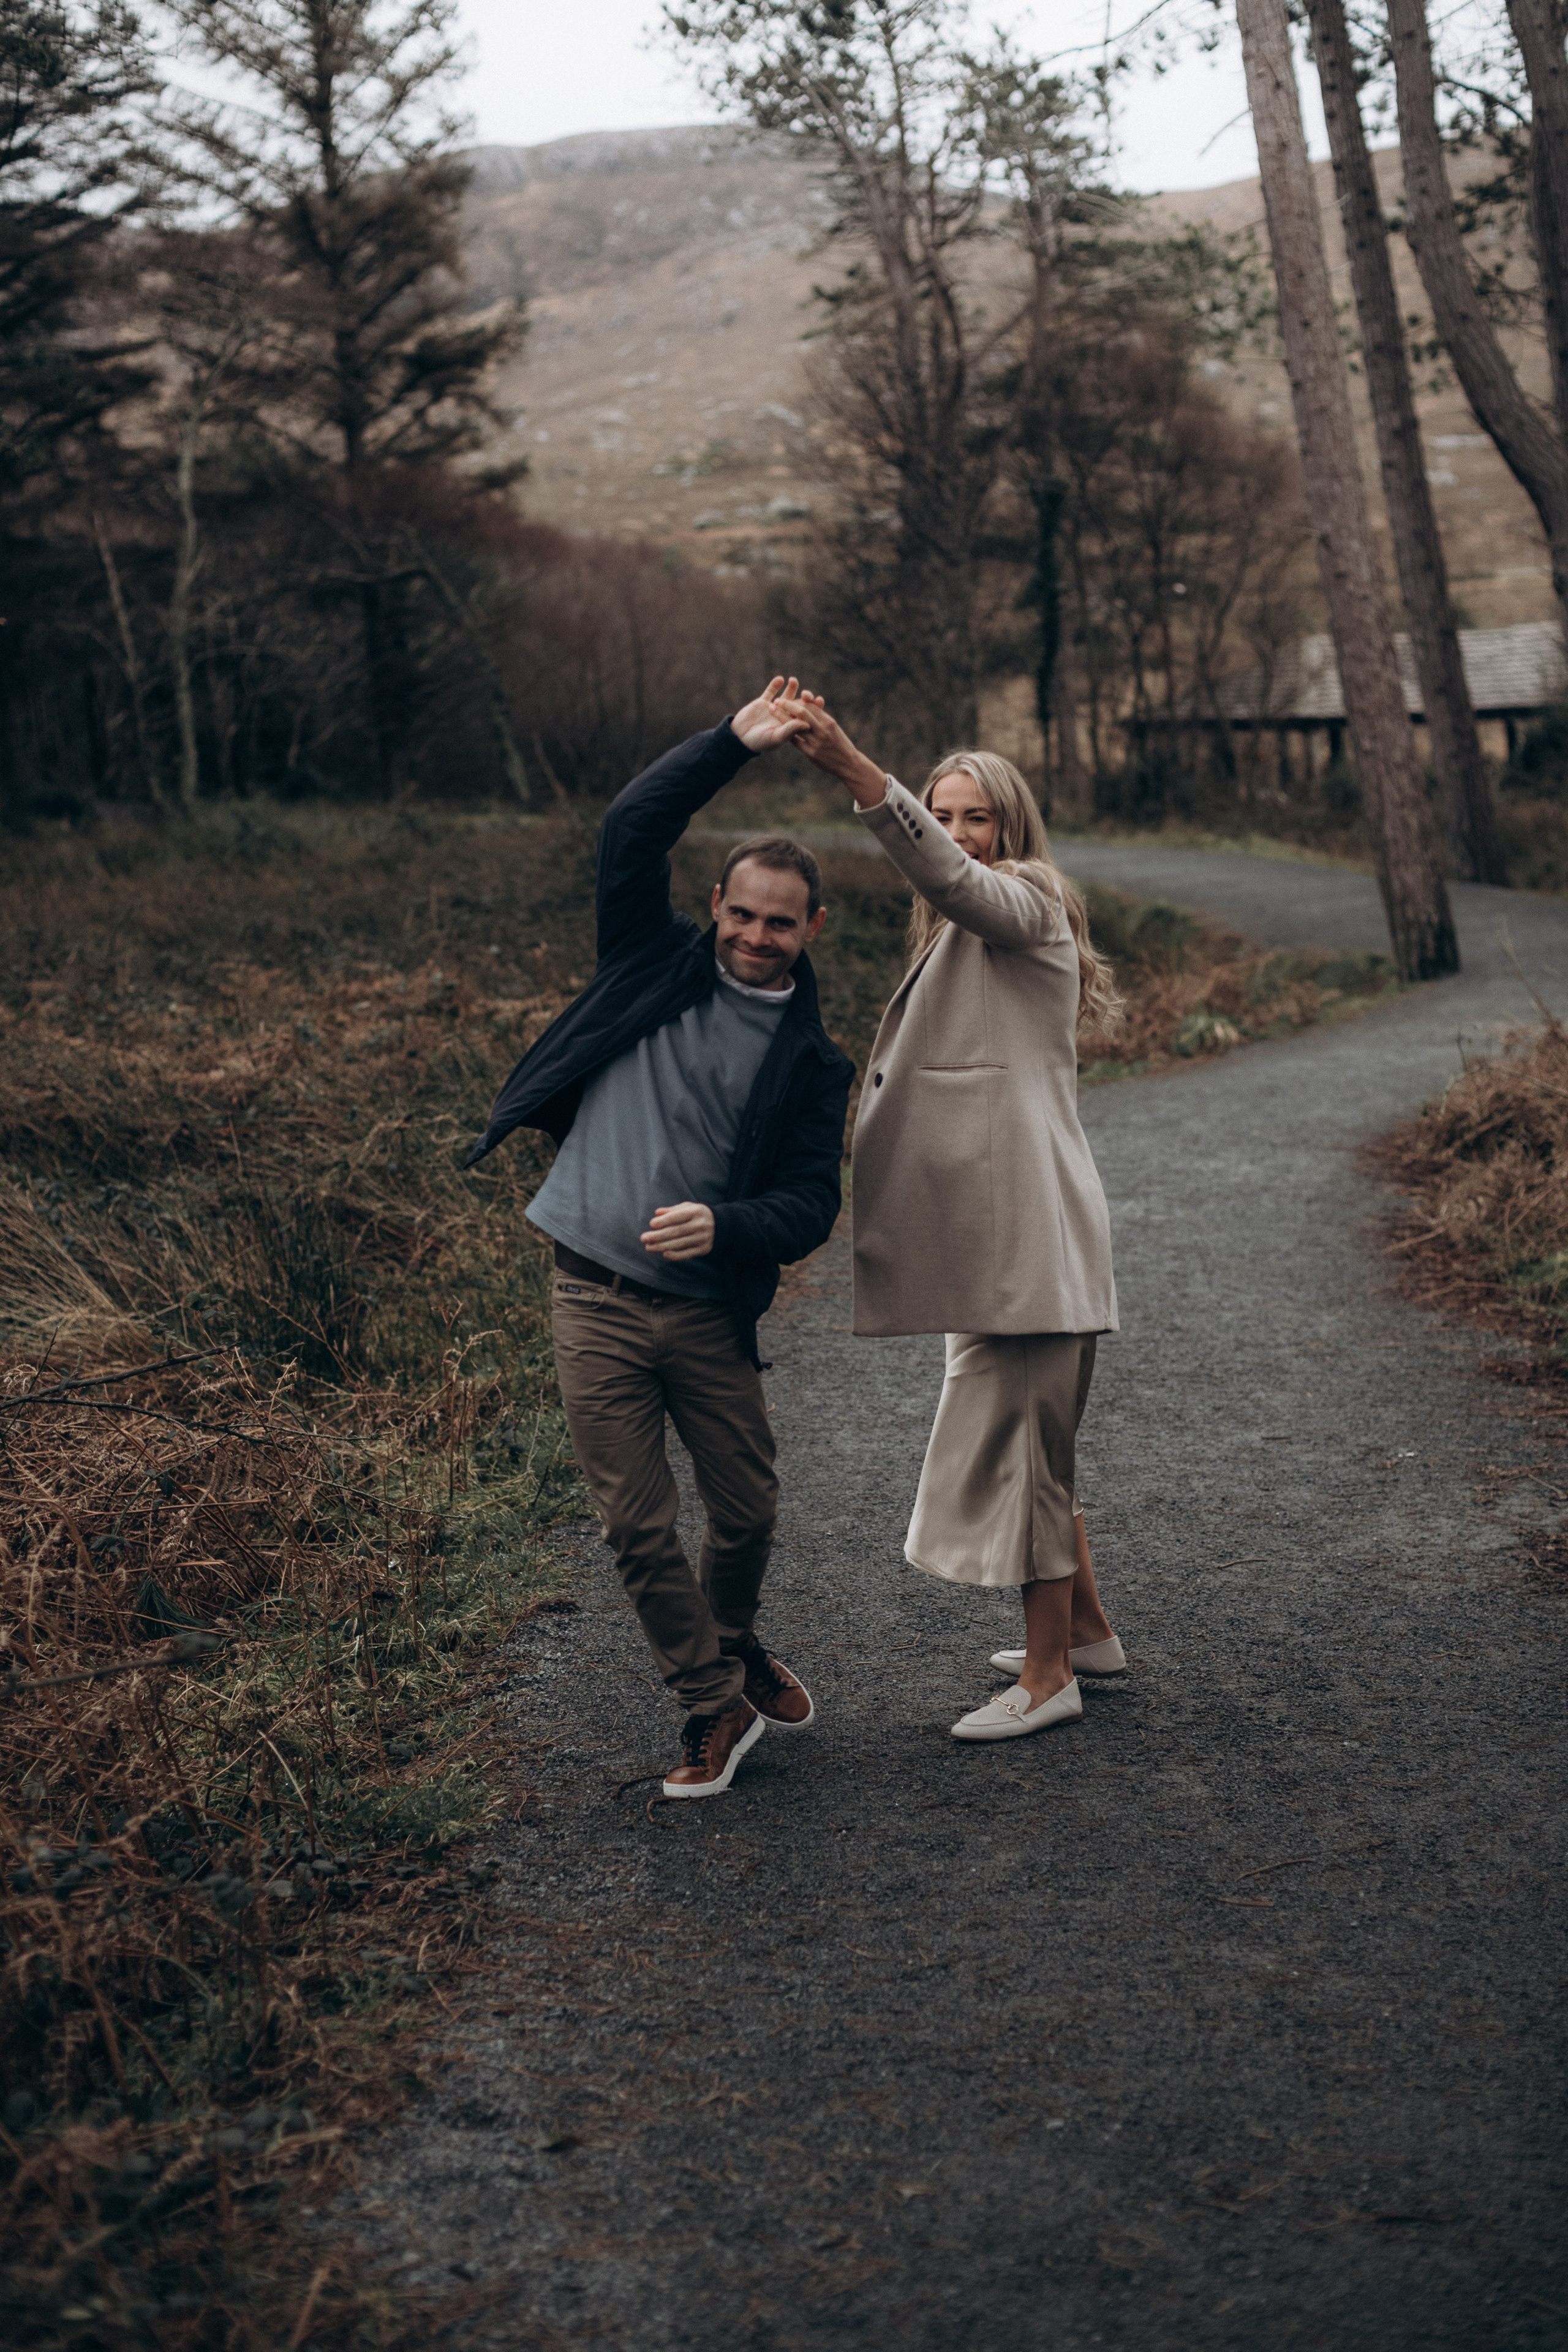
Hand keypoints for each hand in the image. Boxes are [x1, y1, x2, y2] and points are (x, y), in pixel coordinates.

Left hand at [640, 1202, 715, 1260]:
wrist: (721, 1225)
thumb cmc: (698, 1215)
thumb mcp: (687, 1207)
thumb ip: (672, 1210)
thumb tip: (657, 1213)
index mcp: (695, 1212)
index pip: (677, 1217)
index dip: (664, 1221)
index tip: (651, 1224)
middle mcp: (700, 1225)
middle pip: (676, 1232)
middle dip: (658, 1236)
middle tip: (643, 1238)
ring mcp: (702, 1238)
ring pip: (679, 1244)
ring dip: (662, 1247)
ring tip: (648, 1247)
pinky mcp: (703, 1249)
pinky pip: (687, 1254)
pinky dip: (675, 1255)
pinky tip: (664, 1254)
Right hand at [731, 676, 807, 752]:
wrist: (738, 737)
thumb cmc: (759, 742)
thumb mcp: (775, 737)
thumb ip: (791, 730)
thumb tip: (808, 723)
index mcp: (790, 727)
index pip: (805, 716)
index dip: (814, 708)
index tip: (820, 700)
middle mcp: (784, 717)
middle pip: (798, 704)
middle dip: (804, 697)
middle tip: (808, 693)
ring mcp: (773, 708)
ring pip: (786, 696)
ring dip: (791, 688)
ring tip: (793, 681)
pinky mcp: (762, 702)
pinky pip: (770, 691)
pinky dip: (775, 685)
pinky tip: (780, 679)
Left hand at [776, 691, 887, 807]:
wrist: (848, 763)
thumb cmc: (840, 743)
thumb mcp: (833, 727)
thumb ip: (821, 717)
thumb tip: (808, 703)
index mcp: (828, 721)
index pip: (811, 706)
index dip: (798, 700)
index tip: (789, 698)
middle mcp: (822, 730)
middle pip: (802, 712)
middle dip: (787, 705)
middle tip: (777, 700)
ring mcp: (816, 742)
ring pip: (796, 726)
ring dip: (782, 717)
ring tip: (772, 710)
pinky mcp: (811, 753)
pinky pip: (796, 741)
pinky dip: (787, 734)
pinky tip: (779, 729)